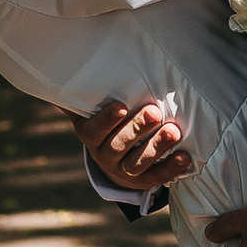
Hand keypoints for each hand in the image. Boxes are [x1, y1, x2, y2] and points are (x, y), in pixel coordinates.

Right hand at [78, 93, 193, 196]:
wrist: (114, 162)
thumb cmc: (107, 124)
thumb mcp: (92, 111)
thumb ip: (83, 93)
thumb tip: (62, 65)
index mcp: (91, 135)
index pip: (95, 130)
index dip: (107, 120)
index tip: (121, 106)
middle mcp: (105, 155)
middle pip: (119, 145)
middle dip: (137, 129)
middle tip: (154, 112)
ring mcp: (124, 170)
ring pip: (137, 163)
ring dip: (157, 147)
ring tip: (173, 131)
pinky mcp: (143, 181)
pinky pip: (156, 176)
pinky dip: (171, 168)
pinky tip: (184, 156)